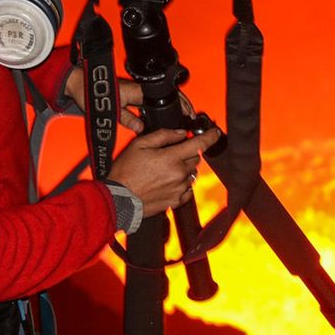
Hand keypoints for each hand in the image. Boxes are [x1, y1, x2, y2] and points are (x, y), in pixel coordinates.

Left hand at [64, 66, 194, 134]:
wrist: (79, 84)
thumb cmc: (93, 94)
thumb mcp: (113, 111)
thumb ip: (129, 120)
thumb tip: (142, 128)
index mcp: (139, 91)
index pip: (166, 95)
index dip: (180, 103)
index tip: (188, 113)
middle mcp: (139, 88)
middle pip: (166, 95)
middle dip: (179, 105)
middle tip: (188, 118)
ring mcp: (135, 90)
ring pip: (158, 97)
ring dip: (168, 105)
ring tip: (177, 118)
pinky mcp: (129, 92)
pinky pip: (148, 99)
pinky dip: (155, 106)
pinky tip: (158, 115)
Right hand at [107, 127, 221, 218]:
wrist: (119, 199)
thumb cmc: (126, 171)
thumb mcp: (140, 145)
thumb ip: (163, 136)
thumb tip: (181, 133)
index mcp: (171, 158)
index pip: (199, 145)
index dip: (210, 137)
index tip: (215, 133)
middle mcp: (178, 174)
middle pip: (196, 159)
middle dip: (188, 153)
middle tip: (172, 153)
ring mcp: (179, 189)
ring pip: (192, 174)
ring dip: (184, 169)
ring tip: (165, 170)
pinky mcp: (176, 201)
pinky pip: (188, 190)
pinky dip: (183, 184)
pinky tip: (168, 182)